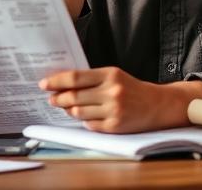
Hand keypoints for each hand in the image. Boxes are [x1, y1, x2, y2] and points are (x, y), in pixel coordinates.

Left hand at [39, 67, 201, 132]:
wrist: (157, 105)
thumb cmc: (131, 88)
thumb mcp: (114, 76)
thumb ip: (91, 79)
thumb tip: (62, 84)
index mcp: (110, 74)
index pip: (75, 77)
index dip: (56, 81)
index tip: (44, 84)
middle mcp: (112, 92)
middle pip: (73, 96)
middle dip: (58, 98)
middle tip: (51, 99)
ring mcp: (114, 110)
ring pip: (78, 112)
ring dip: (69, 110)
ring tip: (67, 107)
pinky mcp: (115, 126)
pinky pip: (89, 125)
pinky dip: (84, 121)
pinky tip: (86, 116)